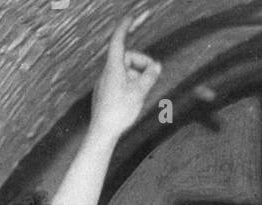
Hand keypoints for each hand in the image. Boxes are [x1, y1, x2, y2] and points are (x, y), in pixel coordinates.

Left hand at [89, 14, 161, 141]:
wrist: (103, 131)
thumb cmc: (119, 111)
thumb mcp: (139, 93)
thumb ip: (149, 77)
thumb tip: (157, 66)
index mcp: (114, 68)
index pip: (119, 41)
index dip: (125, 28)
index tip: (132, 17)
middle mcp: (108, 72)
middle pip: (127, 58)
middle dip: (142, 63)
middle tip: (155, 76)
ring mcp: (106, 82)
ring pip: (126, 71)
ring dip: (138, 77)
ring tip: (145, 93)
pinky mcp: (107, 92)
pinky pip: (122, 82)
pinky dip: (132, 85)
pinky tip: (137, 100)